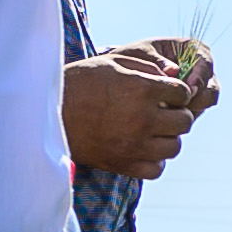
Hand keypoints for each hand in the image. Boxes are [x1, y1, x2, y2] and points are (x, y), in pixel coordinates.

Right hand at [64, 46, 210, 179]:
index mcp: (141, 89)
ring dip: (167, 138)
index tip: (165, 93)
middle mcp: (142, 118)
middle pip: (185, 122)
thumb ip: (147, 65)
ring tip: (152, 131)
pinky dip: (153, 161)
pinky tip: (142, 148)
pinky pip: (156, 170)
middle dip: (176, 114)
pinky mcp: (123, 164)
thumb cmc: (79, 82)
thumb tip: (175, 75)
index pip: (183, 93)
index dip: (176, 92)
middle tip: (161, 112)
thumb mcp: (111, 62)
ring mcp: (134, 144)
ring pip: (175, 147)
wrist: (46, 113)